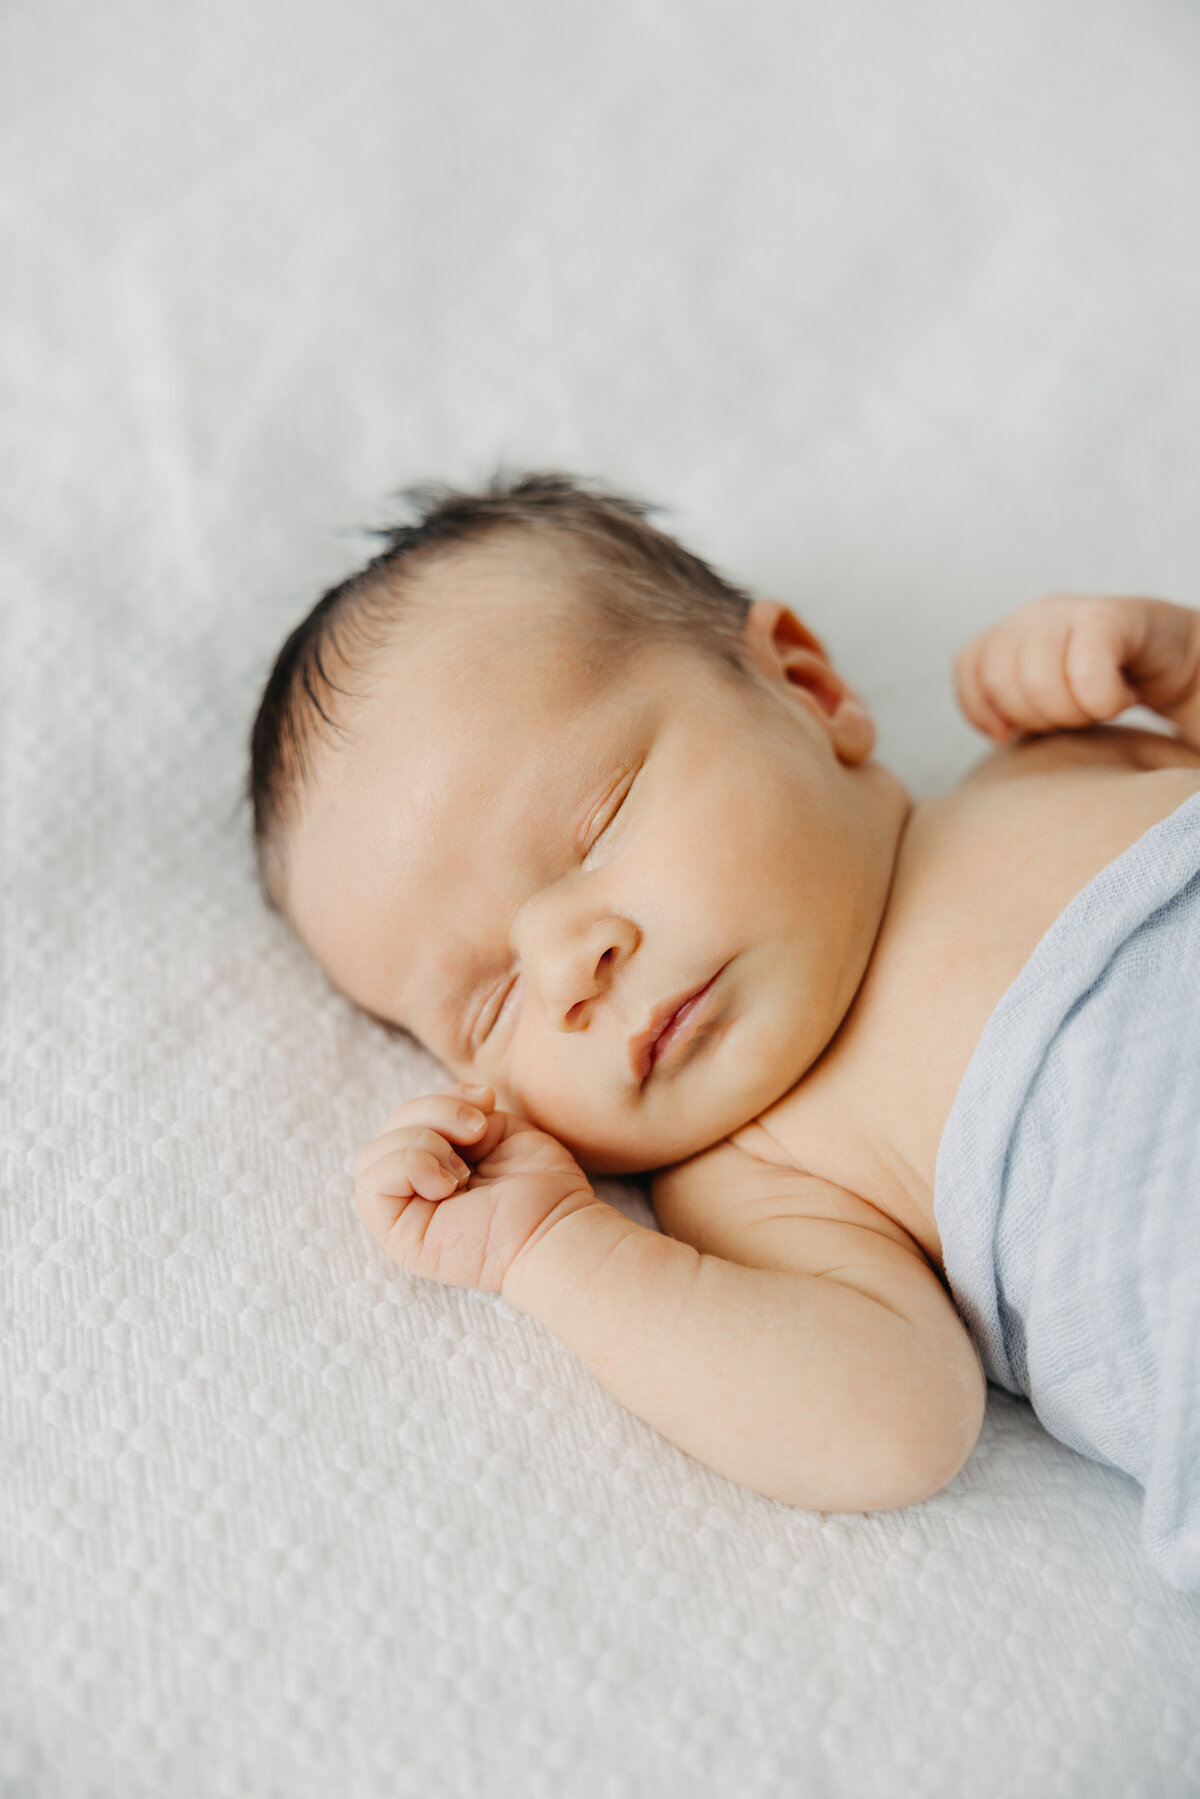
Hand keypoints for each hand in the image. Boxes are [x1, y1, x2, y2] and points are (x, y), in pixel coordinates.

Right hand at [353, 1084, 595, 1294]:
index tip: (486, 1100)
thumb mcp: (497, 1129)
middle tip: (478, 1131)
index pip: (408, 1117)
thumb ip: (460, 1111)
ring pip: (373, 1153)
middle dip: (433, 1112)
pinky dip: (410, 1165)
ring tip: (466, 1168)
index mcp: (434, 1165)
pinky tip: (450, 1184)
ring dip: (423, 1141)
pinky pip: (371, 1183)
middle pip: (389, 1128)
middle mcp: (413, 1189)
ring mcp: (403, 1214)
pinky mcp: (397, 1236)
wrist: (557, 1225)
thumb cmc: (540, 1184)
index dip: (441, 1097)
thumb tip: (452, 1100)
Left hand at [954, 594, 1199, 742]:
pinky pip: (1087, 668)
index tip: (1012, 734)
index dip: (982, 709)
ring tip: (1098, 706)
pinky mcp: (1110, 616)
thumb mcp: (1047, 700)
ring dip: (1074, 711)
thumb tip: (996, 733)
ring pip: (1039, 679)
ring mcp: (1069, 610)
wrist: (1175, 661)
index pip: (969, 666)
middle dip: (1038, 718)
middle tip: (1075, 715)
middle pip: (1002, 680)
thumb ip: (1012, 706)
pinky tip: (1122, 697)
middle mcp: (1034, 614)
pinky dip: (1105, 699)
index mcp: (1010, 632)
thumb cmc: (1106, 686)